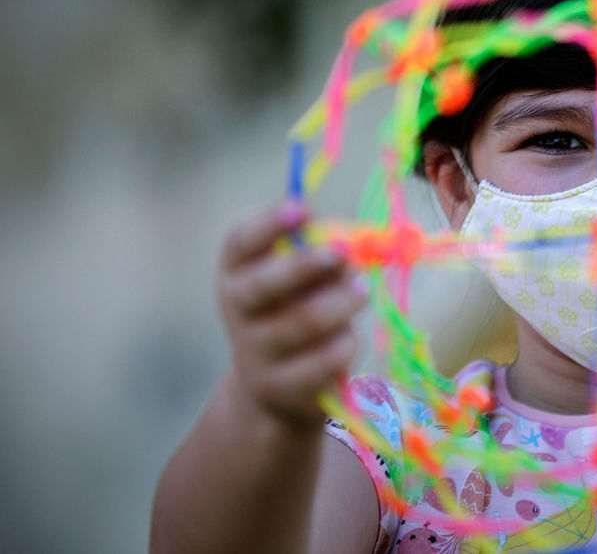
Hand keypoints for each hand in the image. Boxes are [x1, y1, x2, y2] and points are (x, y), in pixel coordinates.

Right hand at [216, 202, 365, 429]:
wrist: (274, 387)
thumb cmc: (293, 312)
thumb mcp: (297, 280)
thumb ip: (318, 257)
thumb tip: (348, 249)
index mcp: (235, 272)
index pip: (238, 242)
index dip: (268, 224)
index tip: (303, 209)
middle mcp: (235, 310)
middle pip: (263, 285)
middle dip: (305, 265)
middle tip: (340, 253)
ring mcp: (254, 352)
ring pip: (306, 321)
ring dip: (343, 301)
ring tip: (360, 291)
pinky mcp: (281, 387)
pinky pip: (326, 357)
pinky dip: (346, 341)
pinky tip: (348, 335)